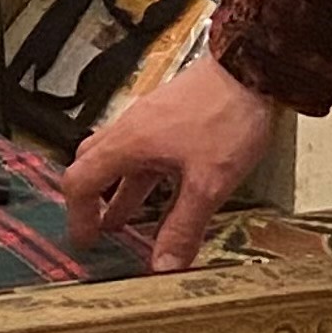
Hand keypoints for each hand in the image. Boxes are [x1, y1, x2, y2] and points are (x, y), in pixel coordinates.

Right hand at [63, 52, 278, 271]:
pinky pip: (143, 148)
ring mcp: (150, 119)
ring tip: (125, 219)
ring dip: (119, 190)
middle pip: (91, 165)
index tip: (86, 241)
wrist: (253, 66)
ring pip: (120, 158)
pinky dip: (142, 174)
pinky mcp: (170, 114)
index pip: (80, 182)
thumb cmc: (227, 117)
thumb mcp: (207, 183)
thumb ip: (183, 226)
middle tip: (97, 229)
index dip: (78, 216)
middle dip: (91, 201)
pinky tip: (164, 188)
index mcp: (128, 144)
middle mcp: (130, 128)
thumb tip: (162, 266)